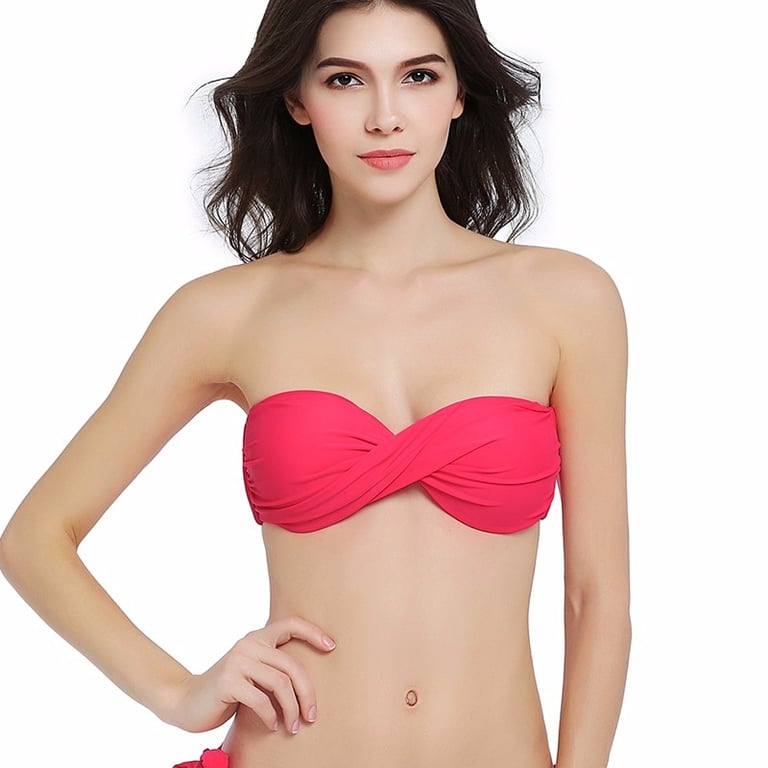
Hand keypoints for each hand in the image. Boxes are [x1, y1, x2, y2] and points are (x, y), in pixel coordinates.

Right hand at [161, 615, 336, 733]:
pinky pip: (261, 700)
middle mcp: (249, 644)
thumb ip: (272, 667)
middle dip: (307, 693)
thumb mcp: (252, 672)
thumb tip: (310, 682)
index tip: (331, 646)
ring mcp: (238, 661)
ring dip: (292, 709)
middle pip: (292, 666)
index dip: (313, 632)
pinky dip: (271, 716)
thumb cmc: (227, 690)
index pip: (290, 623)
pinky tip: (273, 726)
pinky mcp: (228, 681)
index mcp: (257, 638)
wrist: (186, 702)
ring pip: (280, 683)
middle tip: (312, 715)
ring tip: (294, 726)